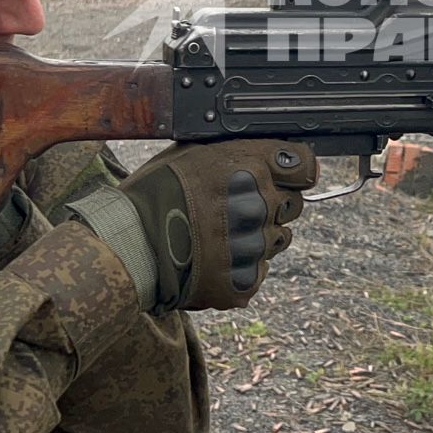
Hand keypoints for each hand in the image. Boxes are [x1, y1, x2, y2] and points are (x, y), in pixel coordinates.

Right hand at [63, 141, 318, 312]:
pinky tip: (212, 258)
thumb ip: (242, 151)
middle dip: (272, 204)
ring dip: (257, 236)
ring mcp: (253, 246)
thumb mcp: (196, 151)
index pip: (305, 166)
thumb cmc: (157, 191)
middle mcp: (259, 205)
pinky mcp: (244, 281)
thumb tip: (279, 151)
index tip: (285, 176)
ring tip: (216, 234)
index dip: (295, 171)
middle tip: (233, 208)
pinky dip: (241, 267)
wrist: (127, 245)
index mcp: (250, 166)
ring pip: (278, 239)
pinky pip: (258, 271)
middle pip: (294, 204)